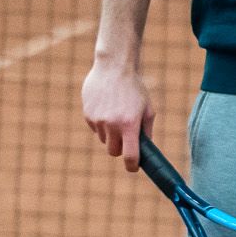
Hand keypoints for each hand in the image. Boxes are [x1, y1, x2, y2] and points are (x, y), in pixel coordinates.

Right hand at [82, 54, 153, 171]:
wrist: (114, 68)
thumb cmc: (135, 89)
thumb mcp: (148, 109)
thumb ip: (146, 130)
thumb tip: (146, 149)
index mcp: (130, 124)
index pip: (129, 154)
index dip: (132, 165)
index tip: (133, 168)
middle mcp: (112, 124)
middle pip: (114, 151)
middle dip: (121, 149)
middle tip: (127, 140)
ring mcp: (97, 120)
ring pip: (104, 140)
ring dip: (112, 135)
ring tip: (118, 116)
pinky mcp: (88, 115)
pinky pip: (96, 129)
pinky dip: (102, 125)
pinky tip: (108, 109)